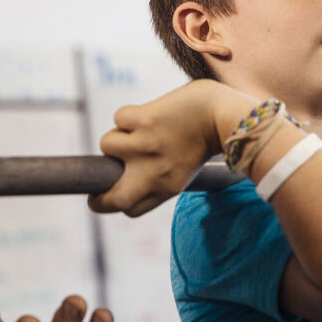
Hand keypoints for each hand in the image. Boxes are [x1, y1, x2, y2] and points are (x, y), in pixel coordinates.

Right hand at [94, 79, 252, 216]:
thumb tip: (119, 178)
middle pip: (109, 199)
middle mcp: (153, 172)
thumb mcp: (181, 171)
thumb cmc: (204, 139)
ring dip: (118, 135)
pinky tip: (150, 113)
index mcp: (165, 188)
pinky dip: (130, 114)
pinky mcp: (144, 120)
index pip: (127, 208)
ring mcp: (146, 145)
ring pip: (107, 144)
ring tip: (140, 130)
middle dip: (96, 197)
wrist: (225, 115)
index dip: (112, 201)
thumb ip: (155, 180)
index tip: (105, 193)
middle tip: (96, 178)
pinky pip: (120, 117)